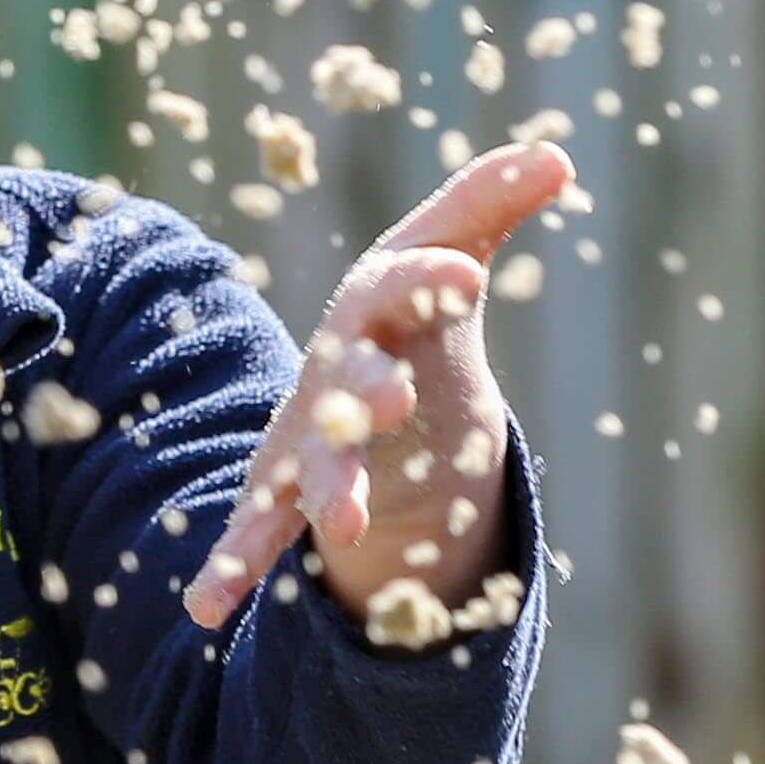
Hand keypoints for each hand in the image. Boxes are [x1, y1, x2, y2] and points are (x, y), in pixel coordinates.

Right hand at [179, 138, 574, 632]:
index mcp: (375, 305)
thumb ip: (489, 200)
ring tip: (346, 523)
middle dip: (369, 389)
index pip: (400, 284)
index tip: (469, 272)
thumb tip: (559, 155)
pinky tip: (206, 608)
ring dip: (331, 486)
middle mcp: (335, 367)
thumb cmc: (407, 310)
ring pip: (317, 462)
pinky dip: (233, 566)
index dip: (430, 277)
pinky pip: (258, 532)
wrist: (352, 381)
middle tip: (395, 400)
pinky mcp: (287, 491)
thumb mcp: (444, 253)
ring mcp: (309, 433)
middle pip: (351, 377)